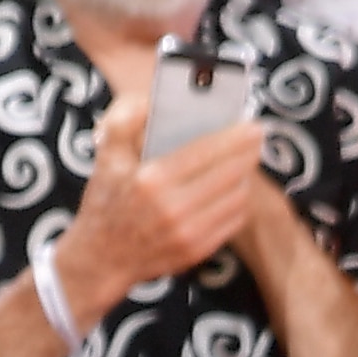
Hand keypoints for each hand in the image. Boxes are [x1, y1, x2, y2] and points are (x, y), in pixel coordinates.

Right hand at [58, 88, 262, 320]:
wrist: (100, 258)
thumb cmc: (106, 200)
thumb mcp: (106, 152)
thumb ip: (126, 116)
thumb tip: (154, 98)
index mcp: (151, 178)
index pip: (207, 151)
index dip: (236, 136)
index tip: (253, 125)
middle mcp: (172, 208)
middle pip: (230, 173)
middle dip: (249, 152)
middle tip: (256, 138)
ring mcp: (186, 234)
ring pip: (237, 197)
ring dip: (246, 176)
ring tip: (245, 161)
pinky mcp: (196, 251)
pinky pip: (233, 221)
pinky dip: (238, 201)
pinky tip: (234, 189)